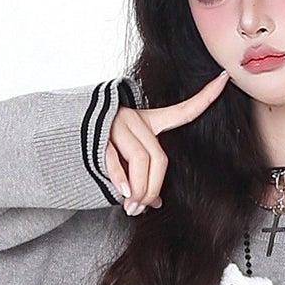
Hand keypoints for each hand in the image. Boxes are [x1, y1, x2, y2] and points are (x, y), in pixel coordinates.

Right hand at [104, 69, 230, 214]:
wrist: (59, 137)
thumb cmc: (95, 152)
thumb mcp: (125, 161)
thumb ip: (143, 176)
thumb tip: (156, 202)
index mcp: (147, 121)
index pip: (182, 111)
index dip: (205, 96)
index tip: (225, 77)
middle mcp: (136, 119)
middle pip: (158, 158)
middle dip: (152, 187)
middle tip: (142, 207)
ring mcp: (118, 125)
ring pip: (142, 162)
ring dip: (139, 191)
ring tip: (130, 207)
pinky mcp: (100, 134)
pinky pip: (117, 162)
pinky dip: (122, 182)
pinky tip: (122, 195)